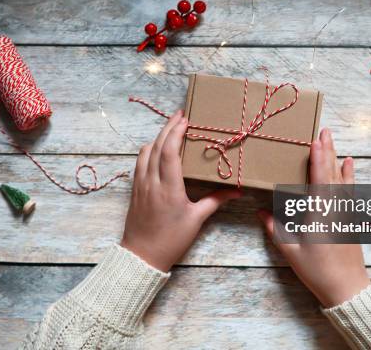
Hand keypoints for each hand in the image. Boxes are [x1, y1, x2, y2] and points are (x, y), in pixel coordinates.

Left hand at [121, 110, 241, 271]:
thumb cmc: (171, 239)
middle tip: (179, 115)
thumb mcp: (196, 220)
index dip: (176, 132)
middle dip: (168, 127)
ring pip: (144, 152)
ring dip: (157, 137)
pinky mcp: (134, 190)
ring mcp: (140, 185)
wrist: (142, 256)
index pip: (169, 151)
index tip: (185, 120)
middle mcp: (151, 182)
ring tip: (170, 129)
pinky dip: (148, 150)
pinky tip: (156, 149)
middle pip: (156, 146)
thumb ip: (215, 201)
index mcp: (169, 188)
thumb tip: (236, 191)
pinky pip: (139, 163)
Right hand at [258, 128, 370, 307]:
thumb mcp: (291, 251)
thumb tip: (260, 212)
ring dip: (337, 158)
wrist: (347, 287)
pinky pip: (350, 189)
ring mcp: (345, 211)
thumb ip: (276, 229)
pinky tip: (349, 164)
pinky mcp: (350, 217)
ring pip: (342, 179)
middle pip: (331, 173)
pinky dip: (349, 175)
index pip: (318, 178)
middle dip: (328, 150)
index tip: (315, 139)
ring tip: (334, 140)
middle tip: (324, 130)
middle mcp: (335, 207)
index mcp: (320, 213)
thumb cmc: (317, 270)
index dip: (317, 157)